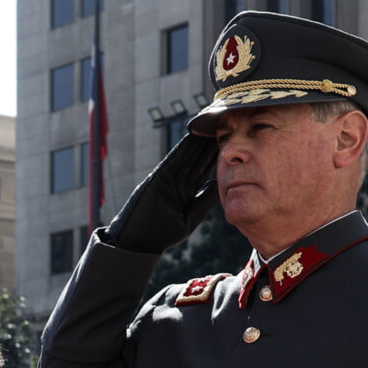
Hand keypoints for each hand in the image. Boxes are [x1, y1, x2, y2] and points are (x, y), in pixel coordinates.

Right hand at [107, 127, 219, 254]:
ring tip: (212, 125)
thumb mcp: (190, 217)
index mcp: (186, 194)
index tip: (228, 145)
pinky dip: (183, 147)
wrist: (139, 241)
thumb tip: (217, 185)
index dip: (215, 158)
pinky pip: (173, 159)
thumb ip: (203, 201)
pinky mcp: (158, 177)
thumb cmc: (162, 235)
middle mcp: (177, 184)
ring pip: (187, 156)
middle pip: (196, 160)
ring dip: (199, 141)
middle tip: (224, 127)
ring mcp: (167, 179)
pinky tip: (194, 135)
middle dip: (209, 146)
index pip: (203, 172)